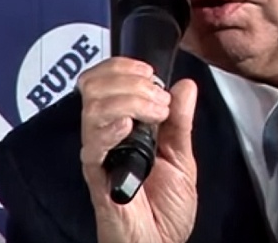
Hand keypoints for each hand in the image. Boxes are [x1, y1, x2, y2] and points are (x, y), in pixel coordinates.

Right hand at [78, 58, 197, 242]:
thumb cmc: (165, 211)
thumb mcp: (182, 158)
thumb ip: (181, 121)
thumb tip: (185, 86)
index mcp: (123, 127)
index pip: (103, 80)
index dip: (121, 66)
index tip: (148, 70)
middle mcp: (106, 137)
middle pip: (94, 87)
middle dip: (129, 81)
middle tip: (158, 98)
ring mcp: (100, 155)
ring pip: (93, 109)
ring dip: (129, 101)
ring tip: (155, 114)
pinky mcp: (97, 177)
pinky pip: (92, 146)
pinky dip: (109, 129)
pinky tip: (127, 128)